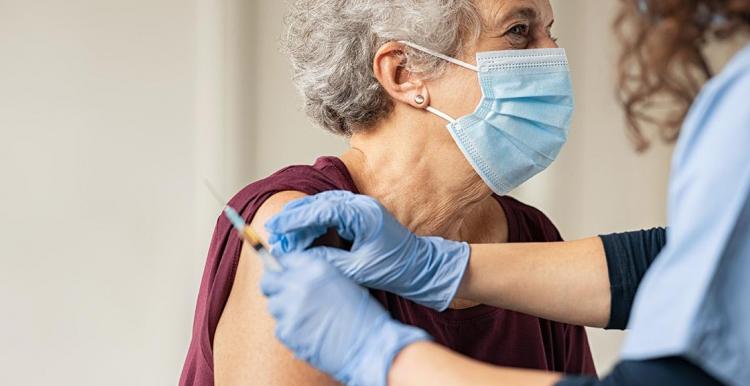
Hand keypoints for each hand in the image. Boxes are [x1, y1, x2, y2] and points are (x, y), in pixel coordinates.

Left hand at [261, 248, 428, 385]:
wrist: (370, 346)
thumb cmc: (362, 316)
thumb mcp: (342, 282)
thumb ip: (315, 276)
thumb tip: (290, 275)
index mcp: (316, 268)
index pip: (285, 259)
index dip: (282, 268)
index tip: (283, 275)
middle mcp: (300, 284)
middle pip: (269, 280)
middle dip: (273, 287)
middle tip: (283, 296)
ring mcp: (291, 308)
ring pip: (273, 305)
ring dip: (284, 311)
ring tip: (307, 319)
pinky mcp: (287, 331)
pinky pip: (280, 327)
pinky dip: (291, 331)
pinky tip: (310, 333)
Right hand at [265, 190, 469, 310]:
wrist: (422, 268)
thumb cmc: (396, 270)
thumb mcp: (358, 270)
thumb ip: (328, 261)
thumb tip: (300, 258)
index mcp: (363, 215)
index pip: (321, 211)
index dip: (295, 220)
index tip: (276, 230)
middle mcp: (362, 205)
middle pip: (319, 203)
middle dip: (294, 218)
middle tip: (273, 232)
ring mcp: (362, 208)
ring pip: (323, 206)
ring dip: (302, 219)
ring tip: (283, 234)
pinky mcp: (361, 215)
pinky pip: (331, 212)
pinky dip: (314, 222)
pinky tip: (303, 234)